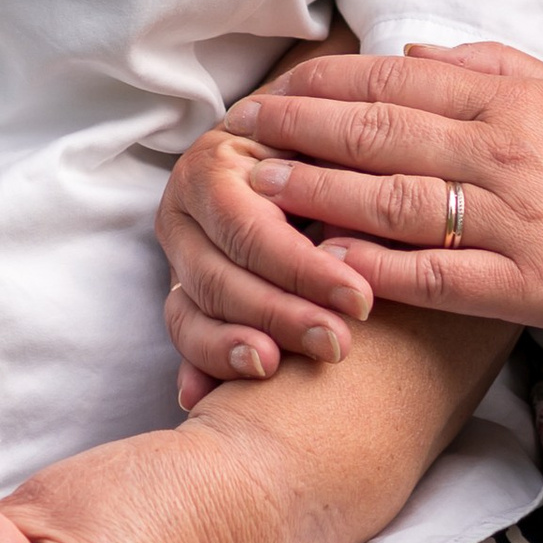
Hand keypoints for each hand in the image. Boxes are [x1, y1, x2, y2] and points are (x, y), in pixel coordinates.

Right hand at [160, 119, 374, 409]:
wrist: (294, 157)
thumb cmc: (325, 150)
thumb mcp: (331, 145)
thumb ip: (340, 174)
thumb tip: (364, 221)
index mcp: (213, 166)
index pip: (251, 230)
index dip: (303, 270)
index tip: (361, 301)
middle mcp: (183, 213)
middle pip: (219, 278)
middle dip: (280, 317)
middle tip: (338, 346)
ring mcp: (178, 258)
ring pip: (193, 314)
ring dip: (238, 350)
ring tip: (281, 370)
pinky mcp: (183, 297)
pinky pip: (186, 339)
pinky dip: (200, 368)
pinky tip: (208, 398)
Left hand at [163, 40, 542, 359]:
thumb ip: (490, 68)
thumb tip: (407, 55)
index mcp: (512, 102)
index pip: (398, 86)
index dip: (327, 87)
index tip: (272, 90)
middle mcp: (506, 153)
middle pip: (383, 136)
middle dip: (302, 133)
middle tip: (238, 135)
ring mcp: (518, 221)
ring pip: (399, 202)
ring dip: (320, 194)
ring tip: (257, 193)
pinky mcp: (532, 285)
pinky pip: (442, 277)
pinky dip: (381, 268)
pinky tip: (328, 263)